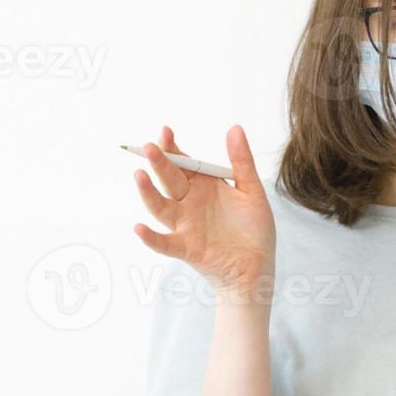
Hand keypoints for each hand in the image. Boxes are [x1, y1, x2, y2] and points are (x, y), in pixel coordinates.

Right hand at [133, 125, 275, 301]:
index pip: (183, 163)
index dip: (173, 148)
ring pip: (161, 207)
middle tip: (150, 147)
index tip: (165, 131)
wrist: (257, 267)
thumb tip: (234, 128)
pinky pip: (164, 243)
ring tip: (140, 176)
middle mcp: (189, 203)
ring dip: (148, 193)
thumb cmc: (253, 230)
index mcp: (204, 186)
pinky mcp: (186, 248)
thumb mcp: (251, 191)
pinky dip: (150, 238)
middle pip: (169, 180)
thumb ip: (242, 161)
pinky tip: (139, 228)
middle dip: (159, 163)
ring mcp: (185, 226)